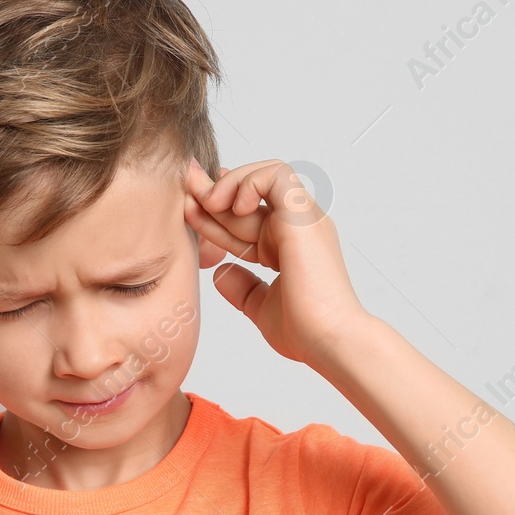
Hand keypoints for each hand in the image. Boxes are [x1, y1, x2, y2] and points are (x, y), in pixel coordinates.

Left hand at [184, 158, 366, 366]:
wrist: (327, 340)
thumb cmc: (304, 332)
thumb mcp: (260, 307)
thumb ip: (242, 288)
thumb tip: (219, 273)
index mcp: (285, 246)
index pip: (242, 220)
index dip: (211, 214)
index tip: (187, 209)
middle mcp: (295, 228)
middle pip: (247, 196)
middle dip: (211, 189)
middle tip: (186, 189)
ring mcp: (302, 218)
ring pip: (266, 173)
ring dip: (232, 181)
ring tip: (211, 202)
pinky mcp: (302, 215)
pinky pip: (277, 175)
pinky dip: (251, 181)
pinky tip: (236, 206)